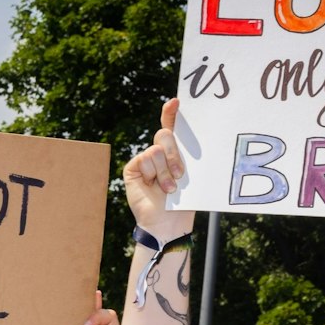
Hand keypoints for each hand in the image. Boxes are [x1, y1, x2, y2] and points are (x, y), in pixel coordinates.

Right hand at [123, 99, 193, 241]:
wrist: (169, 222)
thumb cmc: (184, 200)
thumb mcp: (190, 172)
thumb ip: (185, 152)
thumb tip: (191, 135)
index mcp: (174, 151)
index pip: (171, 126)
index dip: (171, 113)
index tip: (176, 102)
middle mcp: (158, 152)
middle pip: (165, 135)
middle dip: (175, 154)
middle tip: (181, 174)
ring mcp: (144, 160)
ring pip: (156, 149)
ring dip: (166, 171)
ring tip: (169, 188)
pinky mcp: (133, 168)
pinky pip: (145, 159)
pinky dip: (153, 174)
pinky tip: (155, 187)